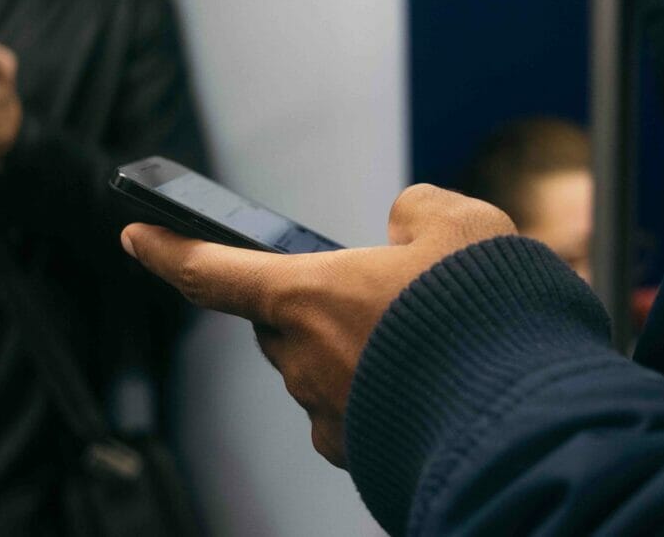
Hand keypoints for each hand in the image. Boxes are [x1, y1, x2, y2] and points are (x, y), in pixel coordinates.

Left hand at [121, 184, 516, 467]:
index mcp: (310, 296)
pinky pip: (353, 411)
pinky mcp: (362, 454)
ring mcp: (331, 414)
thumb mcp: (461, 222)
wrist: (526, 412)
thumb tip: (403, 223)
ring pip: (322, 370)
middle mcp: (305, 361)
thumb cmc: (487, 315)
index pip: (213, 272)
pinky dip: (379, 392)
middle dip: (319, 306)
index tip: (137, 237)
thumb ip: (417, 209)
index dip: (168, 251)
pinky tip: (428, 381)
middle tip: (382, 296)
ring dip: (355, 351)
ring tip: (423, 341)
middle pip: (284, 324)